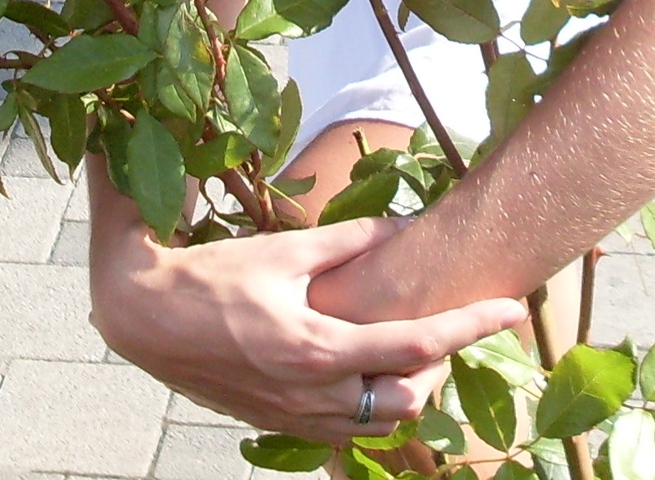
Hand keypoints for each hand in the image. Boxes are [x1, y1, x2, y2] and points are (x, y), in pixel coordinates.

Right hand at [89, 213, 529, 442]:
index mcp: (317, 348)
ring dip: (404, 388)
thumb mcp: (282, 250)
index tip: (511, 310)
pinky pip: (343, 428)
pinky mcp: (276, 423)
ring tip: (409, 344)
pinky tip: (362, 366)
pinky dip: (367, 402)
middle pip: (408, 399)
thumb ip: (346, 241)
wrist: (143, 319)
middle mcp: (311, 394)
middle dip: (438, 367)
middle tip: (447, 324)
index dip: (470, 327)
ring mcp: (293, 416)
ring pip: (379, 422)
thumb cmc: (210, 278)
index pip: (416, 345)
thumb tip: (398, 226)